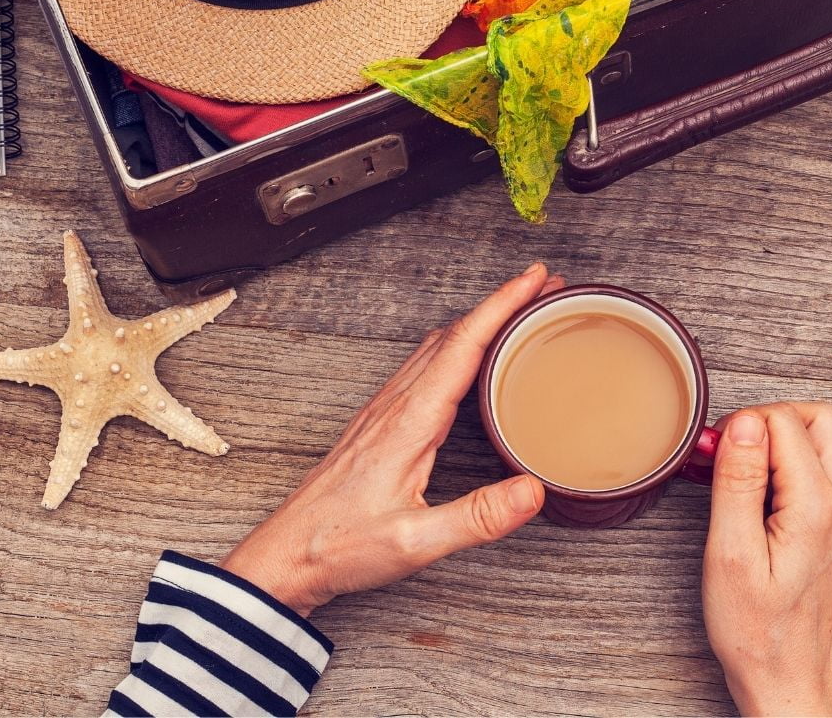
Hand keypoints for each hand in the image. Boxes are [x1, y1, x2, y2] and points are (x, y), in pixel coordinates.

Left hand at [220, 263, 560, 615]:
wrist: (286, 555)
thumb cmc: (341, 546)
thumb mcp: (415, 541)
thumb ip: (477, 517)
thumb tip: (533, 490)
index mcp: (410, 420)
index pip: (464, 344)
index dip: (504, 305)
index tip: (537, 278)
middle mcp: (396, 404)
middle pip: (455, 334)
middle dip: (503, 304)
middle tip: (545, 287)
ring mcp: (385, 410)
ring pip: (438, 347)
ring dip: (480, 322)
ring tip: (518, 314)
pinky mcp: (380, 423)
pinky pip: (425, 366)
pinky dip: (458, 346)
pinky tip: (469, 360)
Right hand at [702, 402, 831, 715]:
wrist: (788, 680)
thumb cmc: (757, 633)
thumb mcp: (730, 555)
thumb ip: (738, 481)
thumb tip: (743, 424)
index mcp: (819, 507)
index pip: (784, 420)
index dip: (740, 427)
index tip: (714, 457)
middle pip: (817, 417)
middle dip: (768, 422)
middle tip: (731, 455)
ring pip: (824, 439)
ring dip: (781, 443)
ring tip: (742, 480)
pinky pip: (824, 470)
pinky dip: (791, 467)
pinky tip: (760, 500)